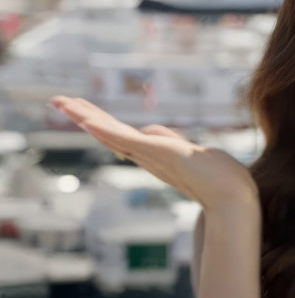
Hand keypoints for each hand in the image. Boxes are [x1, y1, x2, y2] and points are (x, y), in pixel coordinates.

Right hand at [49, 95, 258, 211]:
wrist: (232, 196)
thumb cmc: (218, 176)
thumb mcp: (191, 151)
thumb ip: (169, 140)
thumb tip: (151, 129)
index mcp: (154, 155)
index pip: (121, 134)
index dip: (100, 122)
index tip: (81, 111)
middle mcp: (146, 157)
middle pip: (109, 132)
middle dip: (84, 116)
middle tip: (57, 101)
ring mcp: (150, 156)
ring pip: (111, 133)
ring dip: (85, 117)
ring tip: (62, 102)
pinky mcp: (158, 153)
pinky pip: (127, 140)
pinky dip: (106, 130)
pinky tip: (88, 120)